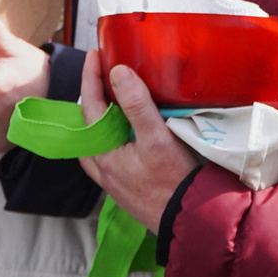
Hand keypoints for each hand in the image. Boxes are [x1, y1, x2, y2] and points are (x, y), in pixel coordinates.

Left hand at [76, 54, 198, 235]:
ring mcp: (111, 177)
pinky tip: (126, 129)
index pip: (89, 105)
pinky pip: (110, 151)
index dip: (91, 77)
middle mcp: (100, 165)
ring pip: (98, 138)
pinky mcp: (124, 184)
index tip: (95, 54)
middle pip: (89, 122)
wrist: (188, 222)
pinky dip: (113, 132)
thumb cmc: (173, 181)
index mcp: (101, 151)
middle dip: (95, 94)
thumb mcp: (157, 139)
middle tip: (104, 70)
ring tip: (113, 95)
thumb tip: (118, 72)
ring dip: (103, 114)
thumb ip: (136, 105)